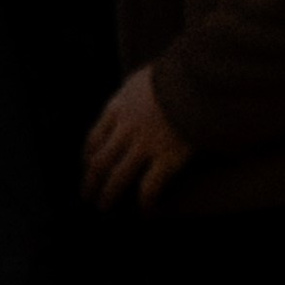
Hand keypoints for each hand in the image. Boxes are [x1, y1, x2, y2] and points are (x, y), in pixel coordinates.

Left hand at [83, 65, 190, 210]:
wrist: (197, 77)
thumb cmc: (175, 72)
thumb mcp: (144, 76)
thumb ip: (134, 91)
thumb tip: (133, 96)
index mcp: (120, 105)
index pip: (95, 136)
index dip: (88, 155)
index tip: (87, 165)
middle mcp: (127, 127)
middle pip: (100, 160)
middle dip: (91, 181)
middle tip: (88, 195)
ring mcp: (145, 144)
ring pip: (117, 176)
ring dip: (108, 194)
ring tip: (104, 206)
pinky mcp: (167, 158)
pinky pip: (149, 187)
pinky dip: (145, 202)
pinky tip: (146, 212)